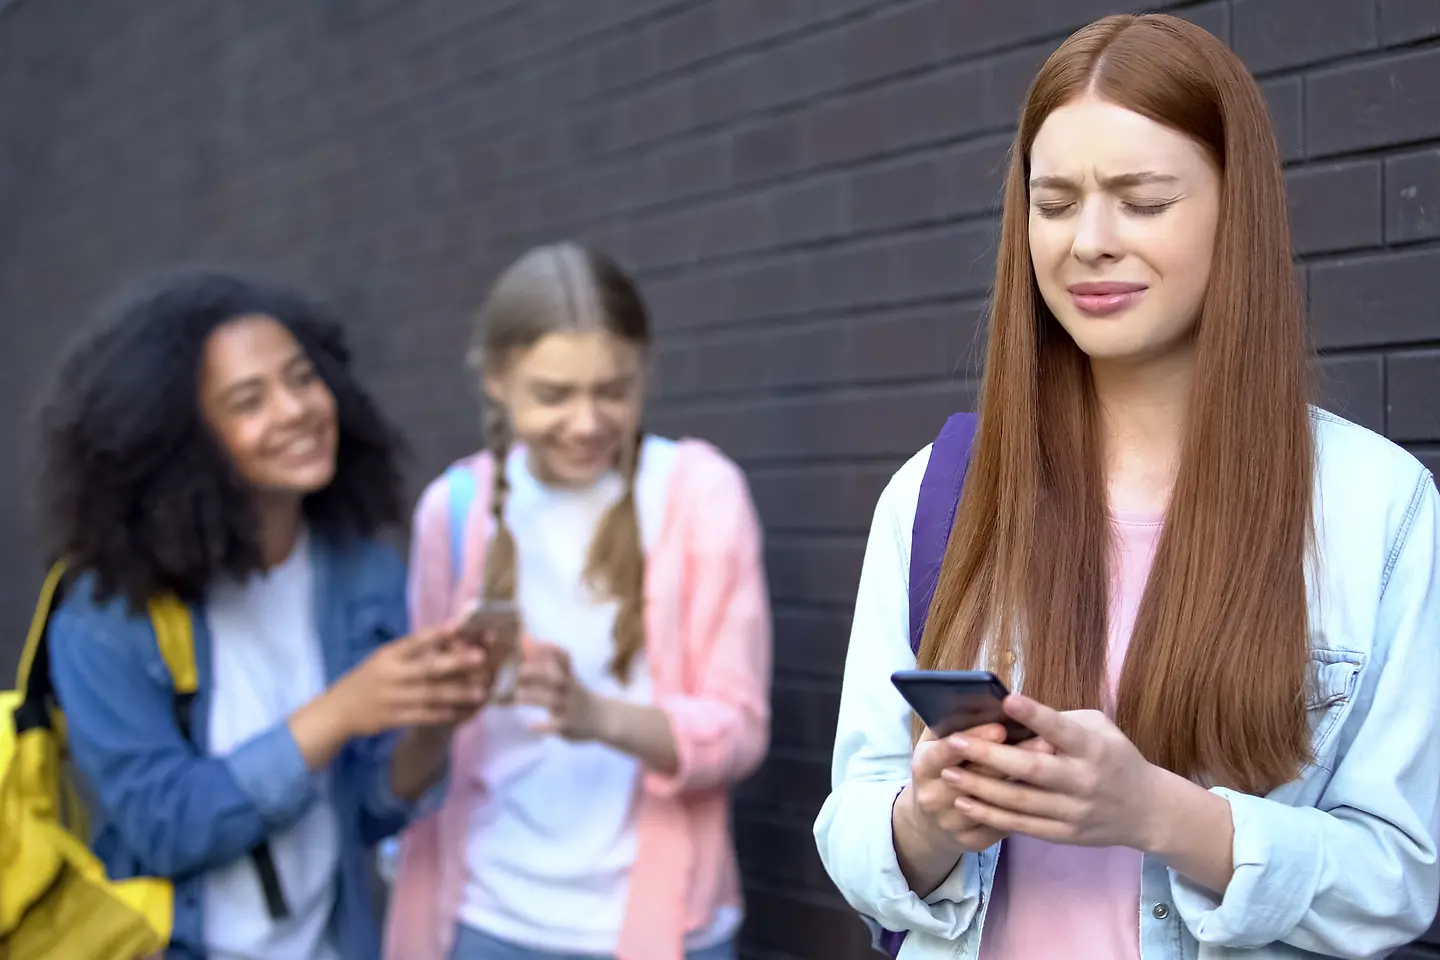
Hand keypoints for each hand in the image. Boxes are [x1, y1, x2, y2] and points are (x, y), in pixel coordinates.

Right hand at [326, 628, 489, 737]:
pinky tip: (460, 712)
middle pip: (427, 668)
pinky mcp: (393, 719)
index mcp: (388, 655)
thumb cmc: (368, 678)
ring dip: (456, 693)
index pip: (415, 641)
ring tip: (480, 691)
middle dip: (455, 662)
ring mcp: (392, 698)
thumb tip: (445, 636)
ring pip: (429, 695)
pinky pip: (422, 716)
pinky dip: (441, 714)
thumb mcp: (383, 658)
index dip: (437, 633)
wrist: (339, 710)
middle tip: (480, 657)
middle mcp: (391, 675)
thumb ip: (410, 651)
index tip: (460, 624)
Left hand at [513, 639, 603, 739]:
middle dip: (537, 672)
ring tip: (518, 697)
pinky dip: (544, 726)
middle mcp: (571, 689)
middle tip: (520, 672)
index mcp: (569, 676)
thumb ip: (542, 657)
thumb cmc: (574, 694)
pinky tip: (531, 726)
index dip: (551, 650)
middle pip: (556, 677)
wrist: (603, 719)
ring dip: (533, 697)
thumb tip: (524, 636)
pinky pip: (557, 725)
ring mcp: (571, 708)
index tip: (537, 644)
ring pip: (553, 701)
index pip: (564, 658)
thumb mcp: (564, 676)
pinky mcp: (569, 726)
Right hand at [907, 722, 1056, 853]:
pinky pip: (1002, 826)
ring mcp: (951, 823)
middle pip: (976, 778)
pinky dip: (1026, 809)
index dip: (974, 740)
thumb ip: (953, 725)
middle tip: (1045, 742)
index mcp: (923, 766)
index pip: (945, 752)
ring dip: (1026, 785)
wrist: (929, 820)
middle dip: (1011, 759)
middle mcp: (933, 797)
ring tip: (1055, 765)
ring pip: (994, 804)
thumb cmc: (941, 766)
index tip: (1002, 727)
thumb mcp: (935, 743)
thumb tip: (984, 701)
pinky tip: (1048, 794)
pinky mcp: (970, 842)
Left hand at [944, 695, 1163, 848]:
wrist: (1146, 810)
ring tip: (948, 774)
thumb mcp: (1100, 729)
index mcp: (1094, 749)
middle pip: (1032, 770)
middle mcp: (1084, 781)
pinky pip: (1021, 826)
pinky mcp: (1064, 834)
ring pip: (1020, 801)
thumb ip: (1061, 721)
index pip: (1062, 730)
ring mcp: (1074, 812)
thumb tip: (1012, 712)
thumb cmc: (1115, 757)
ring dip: (980, 788)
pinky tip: (965, 802)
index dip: (1035, 715)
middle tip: (956, 742)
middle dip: (990, 756)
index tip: (1006, 700)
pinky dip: (991, 815)